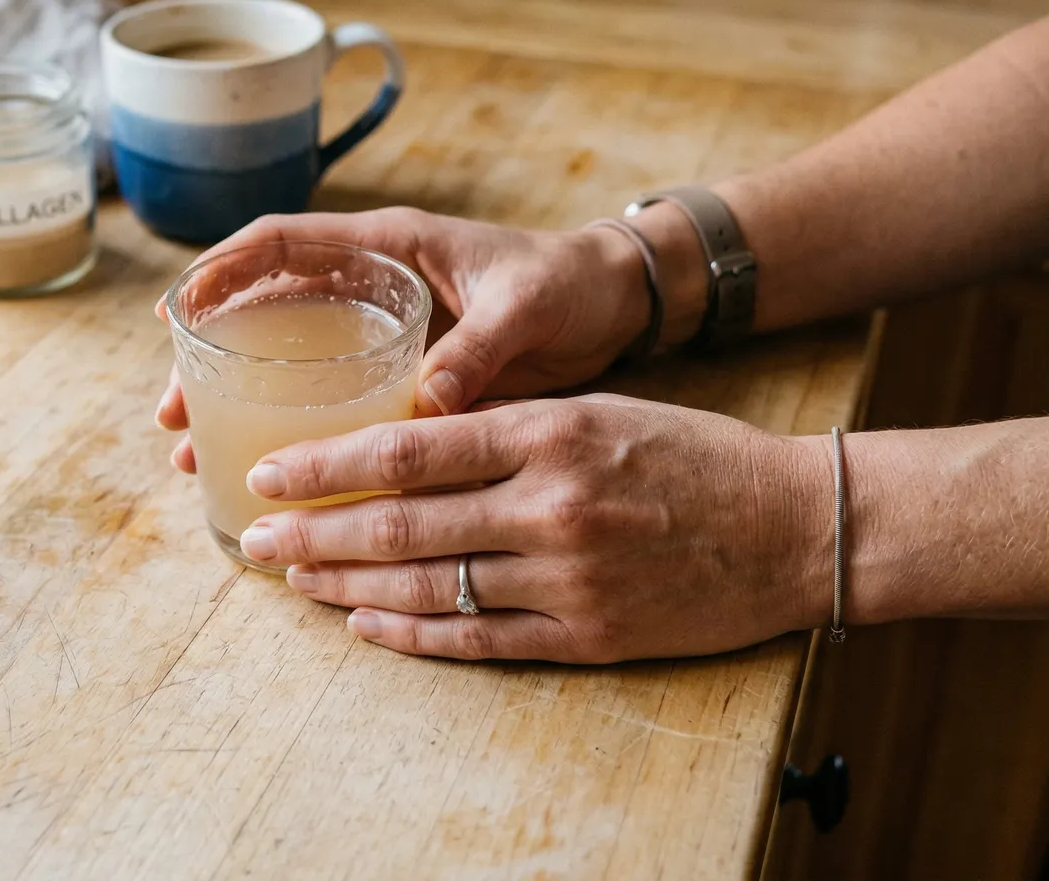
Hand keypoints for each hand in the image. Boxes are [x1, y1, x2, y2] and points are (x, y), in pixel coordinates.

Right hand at [155, 207, 651, 468]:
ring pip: (287, 365)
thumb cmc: (570, 284)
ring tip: (195, 455)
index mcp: (388, 245)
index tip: (178, 310)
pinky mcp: (403, 377)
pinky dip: (297, 437)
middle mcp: (371, 285)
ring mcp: (382, 335)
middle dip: (208, 360)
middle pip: (264, 314)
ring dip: (238, 407)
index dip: (221, 269)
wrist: (616, 306)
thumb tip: (425, 405)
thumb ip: (478, 349)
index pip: (282, 243)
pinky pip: (333, 404)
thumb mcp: (525, 307)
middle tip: (173, 414)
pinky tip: (272, 478)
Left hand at [232, 394, 829, 662]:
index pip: (411, 448)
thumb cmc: (694, 455)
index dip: (328, 464)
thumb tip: (407, 442)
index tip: (269, 471)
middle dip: (315, 533)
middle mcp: (551, 504)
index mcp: (551, 432)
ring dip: (349, 586)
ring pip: (428, 585)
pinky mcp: (587, 633)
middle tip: (254, 538)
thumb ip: (507, 427)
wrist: (794, 526)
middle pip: (402, 523)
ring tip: (295, 580)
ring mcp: (567, 576)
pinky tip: (365, 625)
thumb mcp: (600, 411)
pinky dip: (412, 634)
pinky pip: (477, 638)